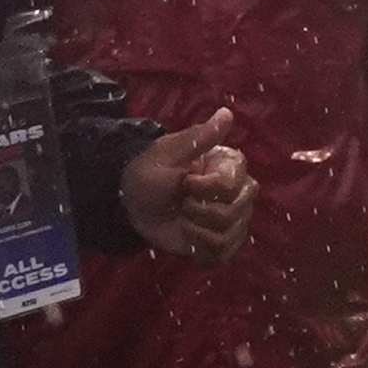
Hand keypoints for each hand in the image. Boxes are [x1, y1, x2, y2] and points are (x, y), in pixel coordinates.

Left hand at [123, 110, 254, 263]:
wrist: (130, 203)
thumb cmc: (149, 171)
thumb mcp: (168, 153)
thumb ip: (199, 138)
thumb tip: (226, 113)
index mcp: (228, 166)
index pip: (234, 184)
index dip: (207, 188)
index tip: (185, 182)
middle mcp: (237, 192)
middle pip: (236, 212)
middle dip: (202, 212)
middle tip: (182, 203)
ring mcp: (231, 220)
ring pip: (229, 235)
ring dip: (197, 231)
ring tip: (182, 220)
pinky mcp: (220, 243)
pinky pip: (223, 255)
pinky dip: (201, 250)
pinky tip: (188, 238)